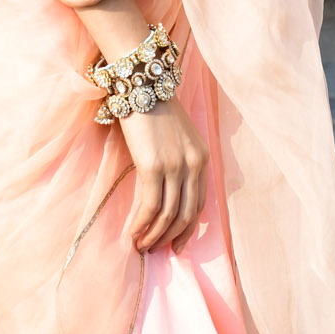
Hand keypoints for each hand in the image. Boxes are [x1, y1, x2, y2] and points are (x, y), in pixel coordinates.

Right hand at [119, 95, 209, 254]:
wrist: (141, 83)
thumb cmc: (154, 107)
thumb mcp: (177, 136)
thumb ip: (178, 161)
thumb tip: (166, 193)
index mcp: (202, 157)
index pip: (200, 203)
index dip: (188, 228)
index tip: (177, 243)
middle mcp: (193, 164)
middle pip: (186, 213)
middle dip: (170, 237)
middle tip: (155, 250)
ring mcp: (174, 166)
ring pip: (167, 214)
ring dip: (153, 235)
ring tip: (141, 246)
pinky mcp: (153, 166)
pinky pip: (149, 206)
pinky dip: (141, 224)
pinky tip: (132, 233)